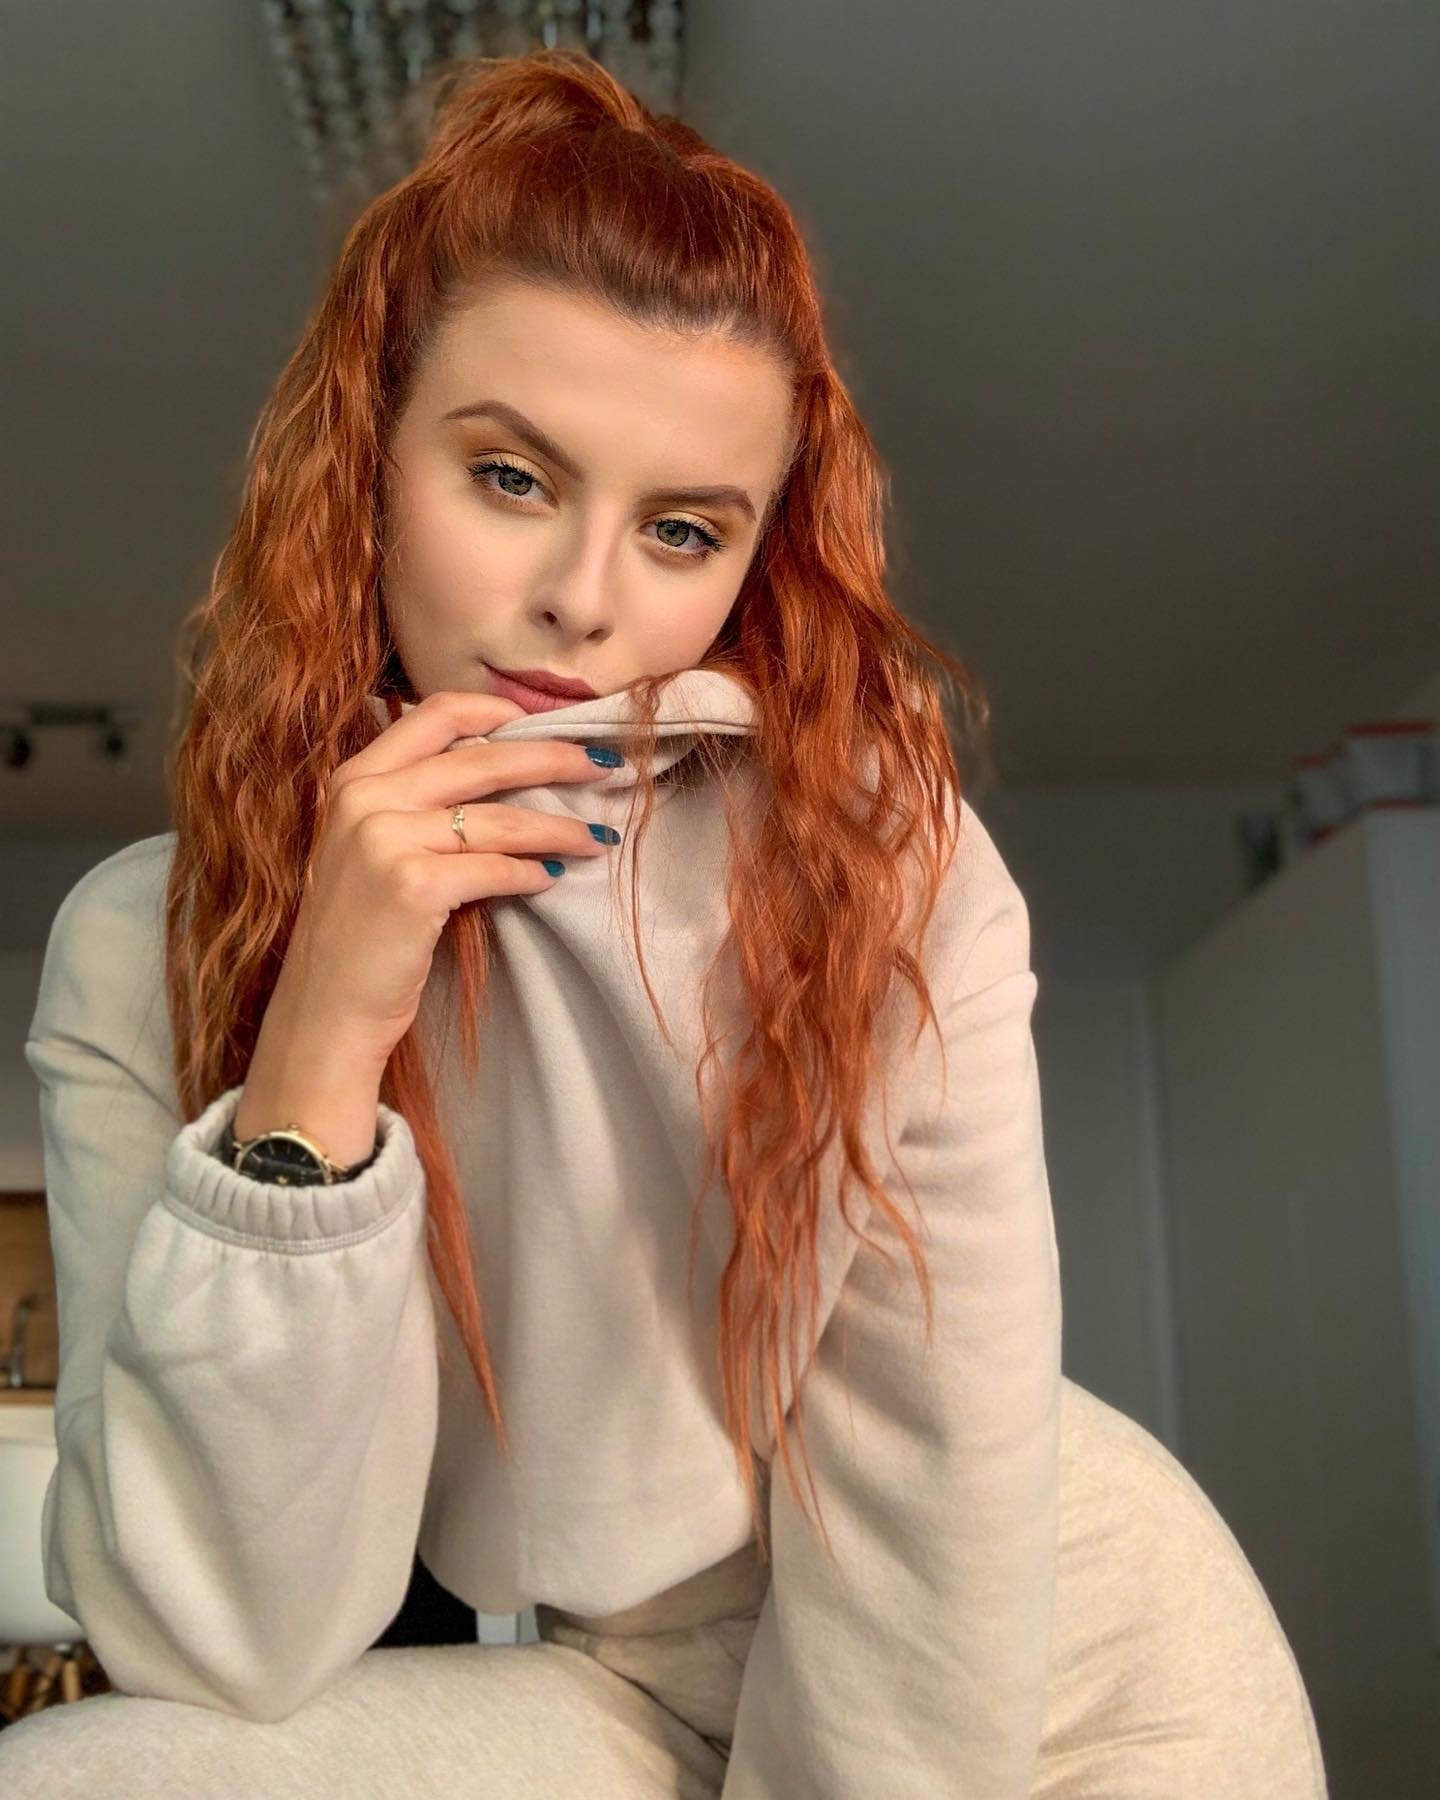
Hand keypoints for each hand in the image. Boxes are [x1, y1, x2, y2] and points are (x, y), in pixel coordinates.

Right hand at [272, 689, 620, 1067]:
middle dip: (554, 759)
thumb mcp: (367, 848)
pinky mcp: (413, 885)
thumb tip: (502, 769)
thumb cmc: (357, 931)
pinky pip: (496, 868)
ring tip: (598, 836)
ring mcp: (385, 840)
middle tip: (604, 766)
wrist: (324, 1007)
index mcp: (354, 779)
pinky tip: (555, 877)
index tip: (545, 721)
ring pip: (499, 819)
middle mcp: (365, 798)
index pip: (434, 714)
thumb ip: (413, 803)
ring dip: (559, 826)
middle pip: (481, 759)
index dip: (497, 710)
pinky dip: (533, 872)